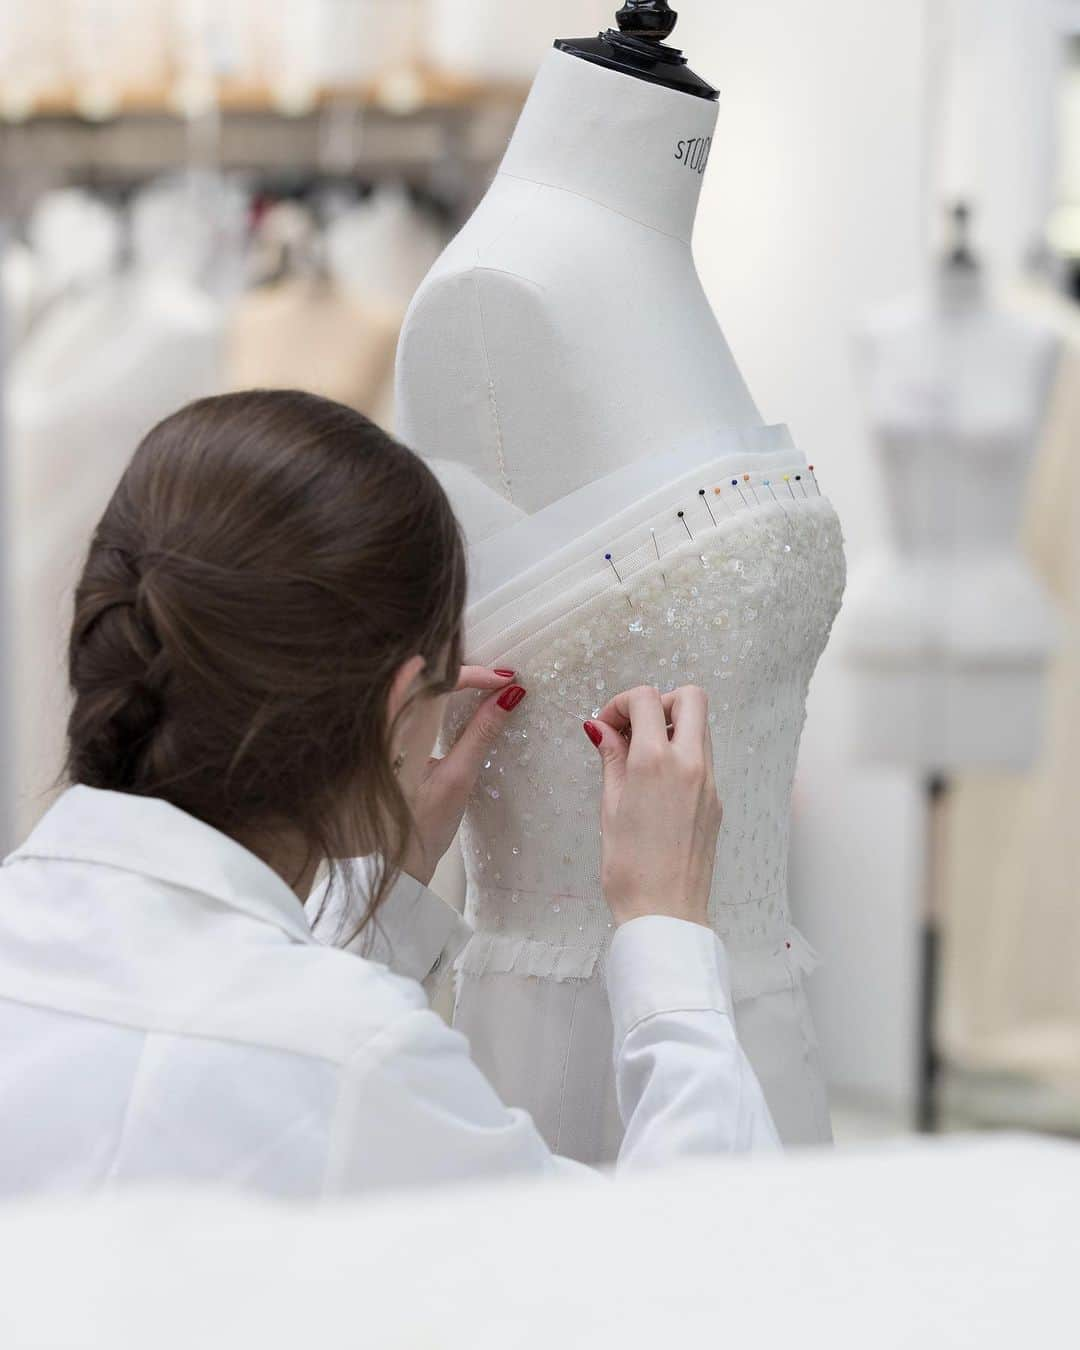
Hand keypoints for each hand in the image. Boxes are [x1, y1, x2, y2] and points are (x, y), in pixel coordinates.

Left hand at [401, 668, 526, 885]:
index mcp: (394, 732)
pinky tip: (456, 700)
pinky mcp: (384, 742)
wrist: (391, 863)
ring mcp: (380, 733)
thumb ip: (480, 733)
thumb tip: (509, 697)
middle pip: (422, 675)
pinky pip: (408, 703)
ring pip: (415, 686)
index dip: (471, 674)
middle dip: (462, 671)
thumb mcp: (457, 779)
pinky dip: (437, 697)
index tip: (504, 681)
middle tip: (498, 680)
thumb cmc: (420, 828)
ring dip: (450, 681)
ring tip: (483, 685)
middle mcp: (381, 725)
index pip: (433, 682)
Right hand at [584, 685, 720, 928]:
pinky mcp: (716, 800)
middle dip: (659, 701)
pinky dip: (681, 754)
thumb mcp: (610, 806)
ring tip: (641, 758)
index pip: (646, 698)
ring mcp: (709, 781)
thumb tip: (600, 728)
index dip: (620, 703)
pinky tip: (656, 784)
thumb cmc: (630, 867)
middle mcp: (690, 763)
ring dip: (672, 727)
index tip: (606, 725)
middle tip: (634, 728)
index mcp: (656, 761)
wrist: (665, 911)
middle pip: (691, 697)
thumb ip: (611, 758)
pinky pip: (703, 758)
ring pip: (701, 727)